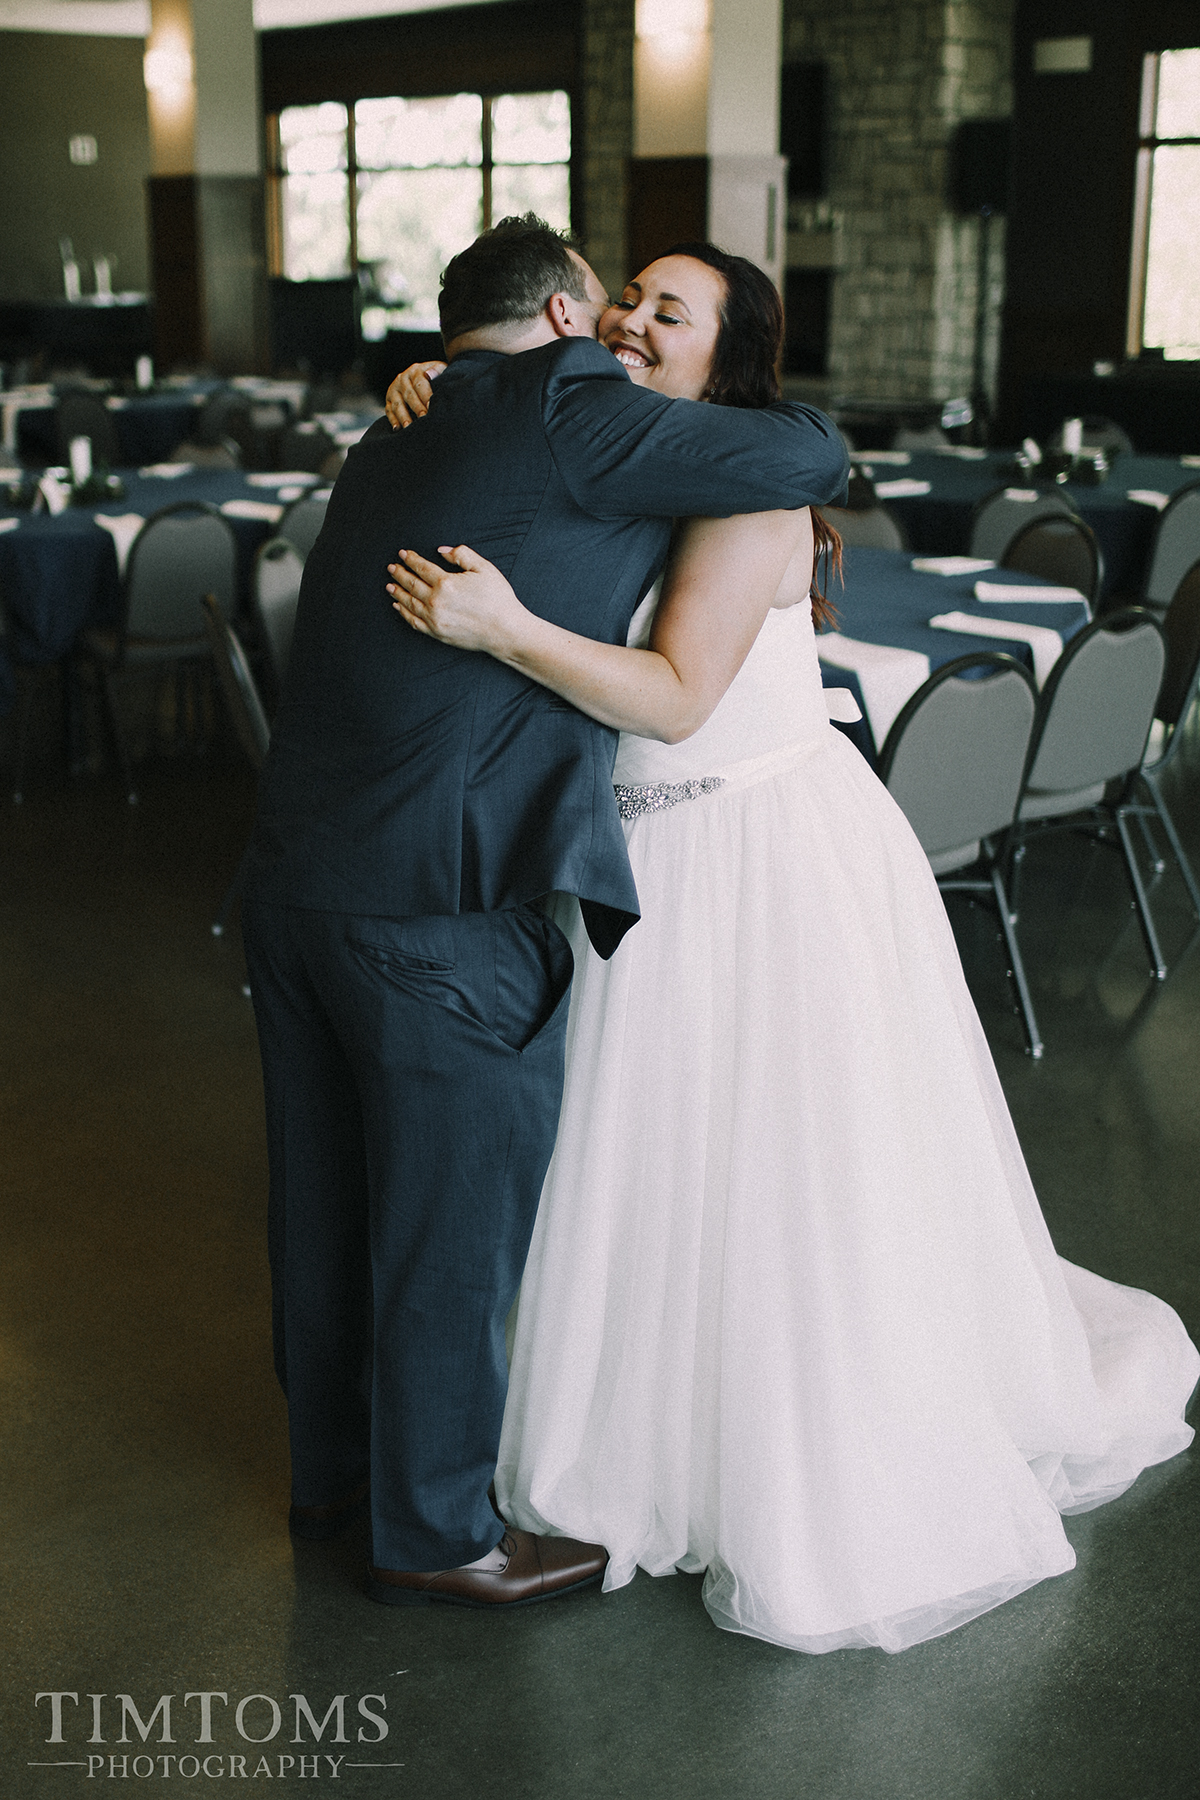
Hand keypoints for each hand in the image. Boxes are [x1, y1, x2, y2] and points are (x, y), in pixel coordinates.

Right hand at [385, 360, 445, 428]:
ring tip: (409, 427)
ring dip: (403, 417)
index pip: (420, 384)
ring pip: (398, 405)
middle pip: (409, 395)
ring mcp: (394, 390)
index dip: (425, 395)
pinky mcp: (389, 400)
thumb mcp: (439, 369)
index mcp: (415, 371)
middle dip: (417, 408)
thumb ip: (437, 370)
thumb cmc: (435, 376)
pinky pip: (389, 411)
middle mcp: (402, 379)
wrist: (423, 376)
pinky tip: (397, 428)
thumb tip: (429, 375)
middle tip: (424, 419)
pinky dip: (393, 420)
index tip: (430, 406)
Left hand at [387, 545, 529, 655]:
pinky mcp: (436, 633)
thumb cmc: (498, 599)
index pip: (421, 567)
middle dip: (400, 574)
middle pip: (411, 584)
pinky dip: (403, 612)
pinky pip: (413, 621)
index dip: (410, 559)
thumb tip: (441, 551)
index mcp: (446, 583)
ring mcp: (434, 619)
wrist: (505, 631)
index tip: (403, 554)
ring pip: (409, 603)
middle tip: (392, 567)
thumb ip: (462, 554)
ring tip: (390, 585)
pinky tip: (398, 606)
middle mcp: (436, 601)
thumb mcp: (484, 568)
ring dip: (397, 592)